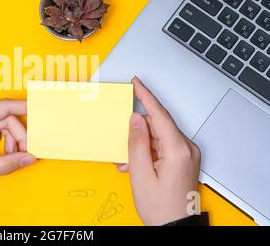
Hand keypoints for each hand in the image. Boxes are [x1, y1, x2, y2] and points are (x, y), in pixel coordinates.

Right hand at [117, 77, 200, 225]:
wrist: (176, 228)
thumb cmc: (162, 208)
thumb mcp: (141, 175)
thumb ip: (137, 143)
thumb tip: (135, 120)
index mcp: (178, 150)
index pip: (159, 114)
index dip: (146, 96)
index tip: (137, 83)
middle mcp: (186, 149)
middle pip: (157, 126)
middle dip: (137, 133)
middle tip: (123, 146)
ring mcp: (186, 155)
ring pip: (158, 137)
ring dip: (141, 146)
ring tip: (129, 164)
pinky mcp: (183, 160)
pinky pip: (162, 147)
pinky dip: (148, 152)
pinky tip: (137, 165)